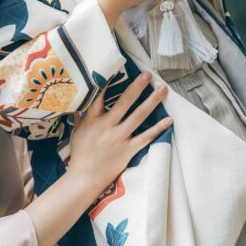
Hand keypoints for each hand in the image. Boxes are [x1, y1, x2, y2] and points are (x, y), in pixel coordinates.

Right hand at [67, 73, 171, 195]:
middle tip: (148, 74)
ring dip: (152, 101)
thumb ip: (80, 116)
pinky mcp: (129, 150)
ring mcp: (120, 137)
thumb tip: (78, 103)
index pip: (100, 95)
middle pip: (125, 101)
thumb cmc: (80, 154)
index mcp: (93, 119)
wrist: (84, 178)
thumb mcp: (76, 132)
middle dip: (138, 86)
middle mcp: (108, 125)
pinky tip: (169, 119)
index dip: (109, 80)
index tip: (118, 67)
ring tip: (163, 89)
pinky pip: (146, 137)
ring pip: (139, 115)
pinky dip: (158, 128)